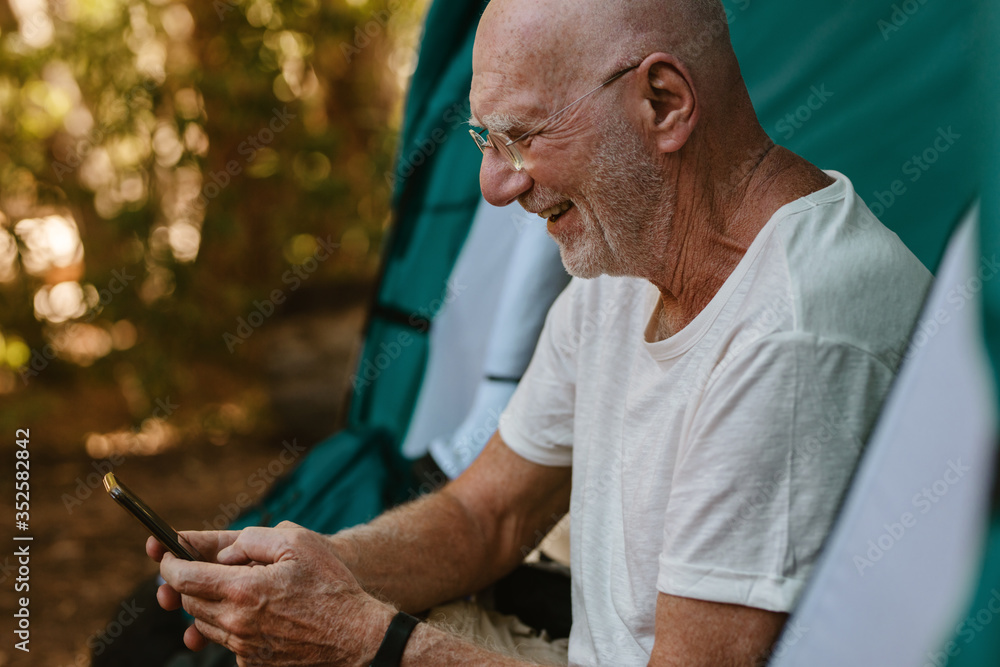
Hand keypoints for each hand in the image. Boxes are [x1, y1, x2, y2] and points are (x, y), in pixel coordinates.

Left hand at [154, 521, 393, 665]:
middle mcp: (236, 623)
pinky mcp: (253, 663)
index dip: (169, 564)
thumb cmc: (331, 586)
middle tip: (197, 569)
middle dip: (187, 584)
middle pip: (189, 603)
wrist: (357, 637)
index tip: (167, 556)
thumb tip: (226, 553)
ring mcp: (243, 648)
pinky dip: (230, 625)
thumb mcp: (299, 543)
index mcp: (243, 590)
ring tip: (230, 588)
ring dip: (207, 604)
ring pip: (205, 624)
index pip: (184, 579)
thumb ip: (255, 539)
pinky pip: (227, 642)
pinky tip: (255, 613)